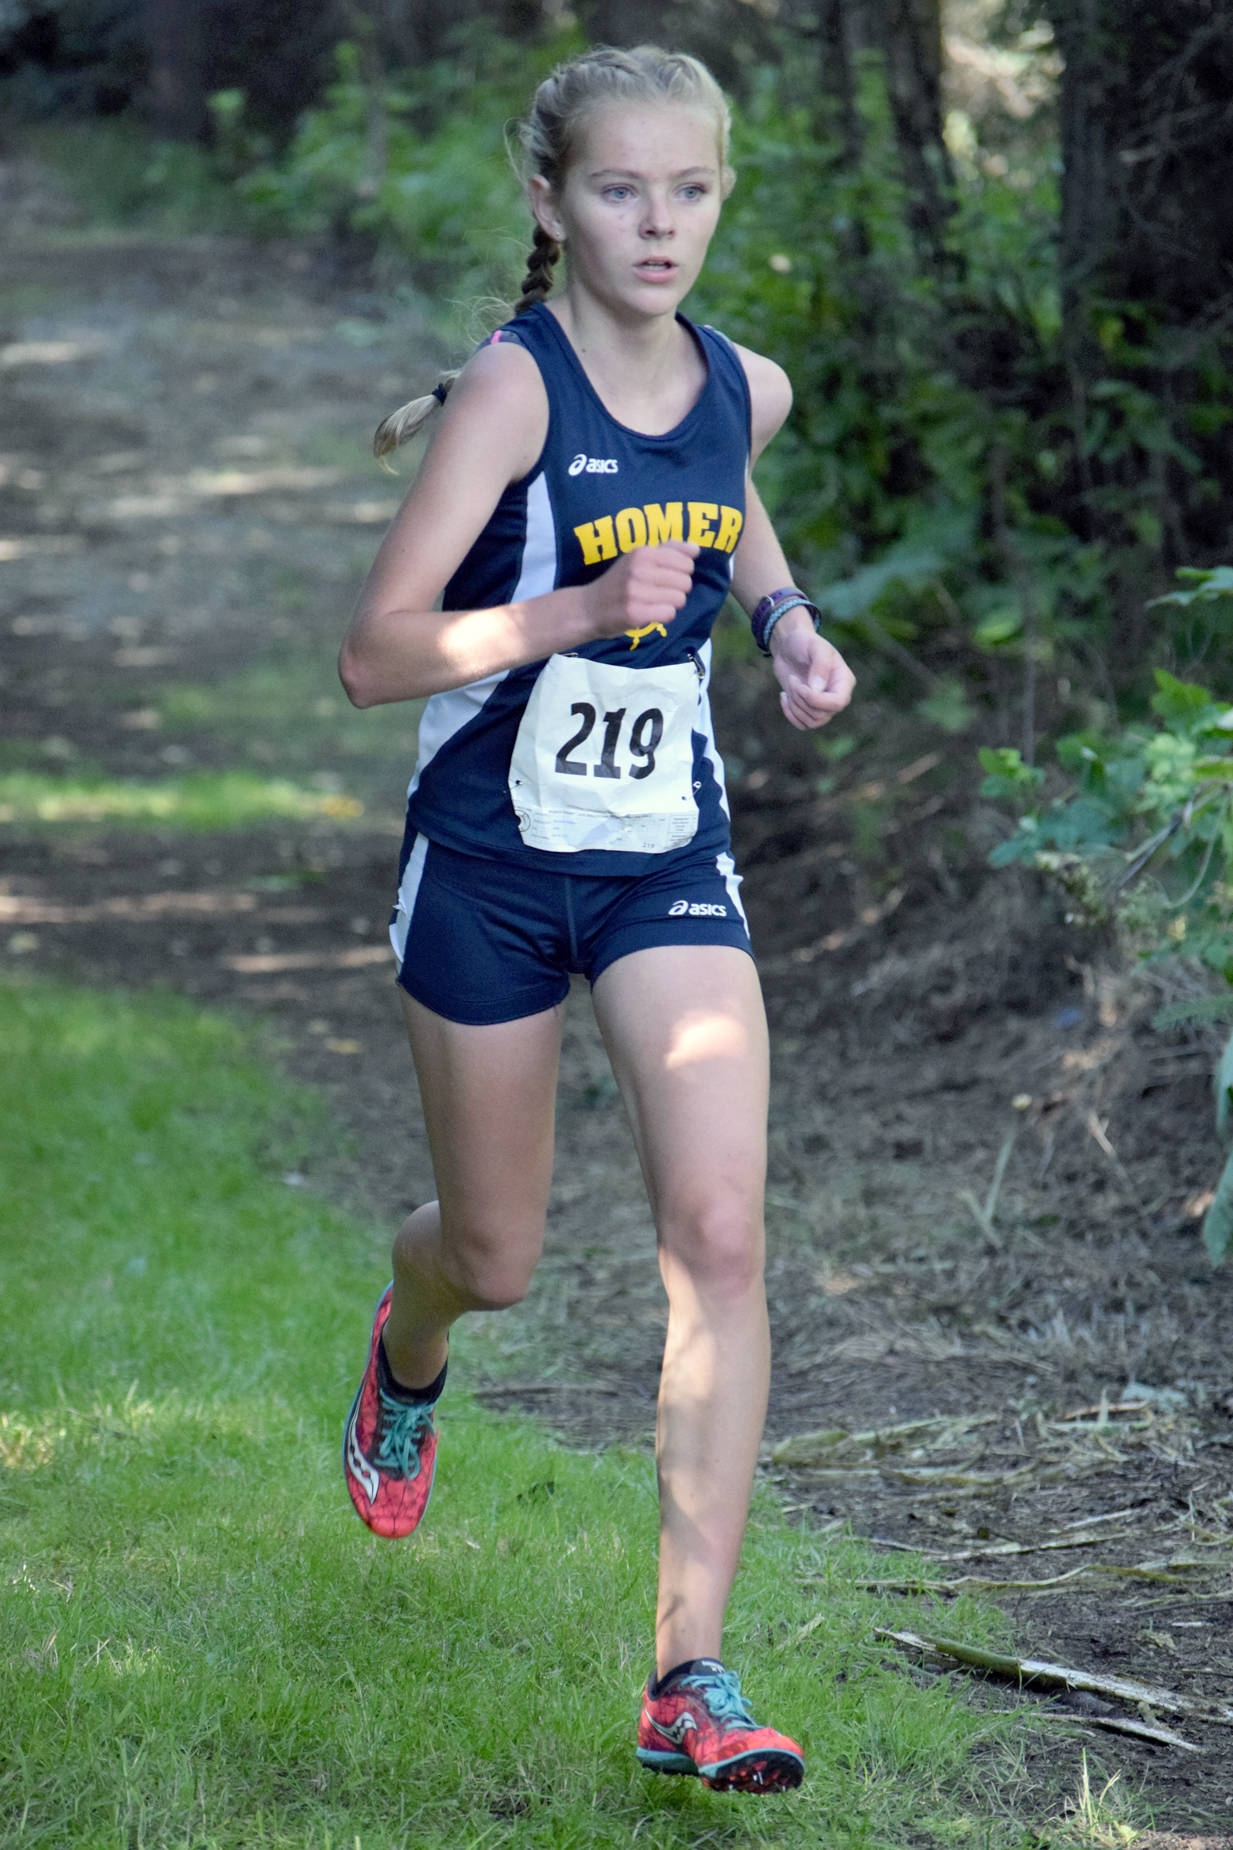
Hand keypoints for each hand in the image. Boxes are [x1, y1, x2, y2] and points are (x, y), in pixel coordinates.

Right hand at [583, 542, 698, 639]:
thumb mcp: (638, 557)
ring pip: (680, 599)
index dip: (681, 572)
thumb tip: (696, 549)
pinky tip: (650, 612)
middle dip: (677, 590)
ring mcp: (636, 592)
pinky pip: (669, 614)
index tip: (666, 576)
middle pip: (686, 582)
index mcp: (643, 552)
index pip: (686, 562)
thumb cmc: (620, 582)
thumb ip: (668, 549)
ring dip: (671, 604)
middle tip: (659, 592)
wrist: (589, 608)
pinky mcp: (635, 613)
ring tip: (654, 602)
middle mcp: (639, 569)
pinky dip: (663, 616)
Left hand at [771, 617, 855, 729]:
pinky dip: (790, 714)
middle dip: (801, 700)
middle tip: (792, 679)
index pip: (838, 703)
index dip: (816, 700)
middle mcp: (837, 696)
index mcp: (844, 681)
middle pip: (822, 715)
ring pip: (812, 722)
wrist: (789, 647)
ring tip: (790, 685)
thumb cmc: (804, 642)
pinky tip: (784, 696)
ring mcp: (823, 705)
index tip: (800, 686)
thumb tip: (818, 689)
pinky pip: (802, 725)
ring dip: (795, 706)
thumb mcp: (814, 646)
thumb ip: (820, 665)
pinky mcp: (809, 710)